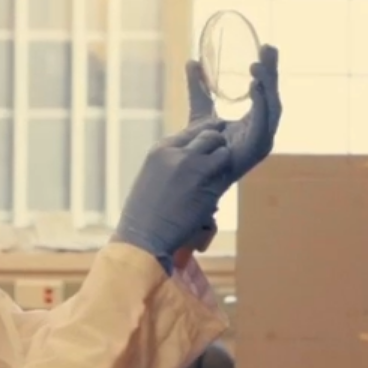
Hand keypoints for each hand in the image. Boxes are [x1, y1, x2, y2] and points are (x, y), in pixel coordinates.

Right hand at [114, 122, 231, 272]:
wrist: (143, 237)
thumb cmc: (144, 215)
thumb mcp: (152, 176)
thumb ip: (171, 162)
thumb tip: (193, 159)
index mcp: (160, 150)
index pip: (192, 130)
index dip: (206, 134)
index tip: (215, 138)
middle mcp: (176, 152)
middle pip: (210, 134)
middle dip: (218, 145)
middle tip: (220, 157)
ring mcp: (192, 165)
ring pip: (222, 150)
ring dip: (223, 163)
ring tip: (216, 178)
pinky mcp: (206, 183)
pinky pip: (224, 172)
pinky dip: (223, 180)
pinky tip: (213, 193)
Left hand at [186, 44, 281, 182]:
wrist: (192, 175)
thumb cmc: (200, 148)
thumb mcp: (200, 111)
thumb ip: (198, 88)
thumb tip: (191, 60)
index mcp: (255, 121)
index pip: (265, 90)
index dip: (267, 70)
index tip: (266, 46)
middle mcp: (262, 131)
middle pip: (272, 96)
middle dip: (273, 72)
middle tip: (268, 48)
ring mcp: (261, 141)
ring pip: (272, 107)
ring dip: (268, 84)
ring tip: (258, 65)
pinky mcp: (255, 149)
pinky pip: (263, 123)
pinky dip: (262, 103)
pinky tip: (256, 85)